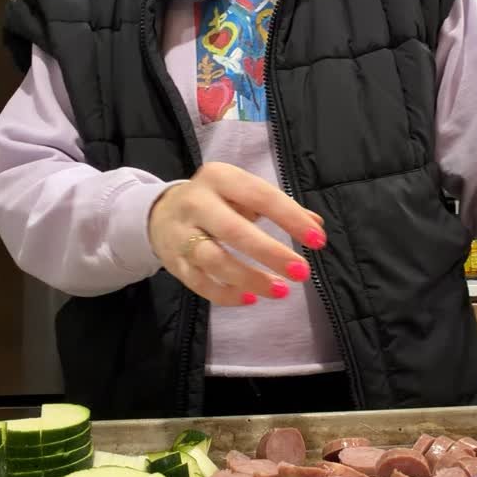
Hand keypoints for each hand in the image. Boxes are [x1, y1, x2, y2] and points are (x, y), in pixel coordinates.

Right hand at [148, 162, 325, 306]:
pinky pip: (200, 282)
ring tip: (281, 291)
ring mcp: (182, 234)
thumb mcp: (243, 193)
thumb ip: (279, 207)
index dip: (290, 218)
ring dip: (250, 278)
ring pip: (215, 260)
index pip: (260, 196)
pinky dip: (226, 294)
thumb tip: (316, 226)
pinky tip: (251, 298)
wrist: (159, 212)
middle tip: (302, 272)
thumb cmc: (215, 201)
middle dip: (270, 253)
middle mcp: (197, 203)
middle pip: (234, 231)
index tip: (317, 240)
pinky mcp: (174, 262)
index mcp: (219, 178)